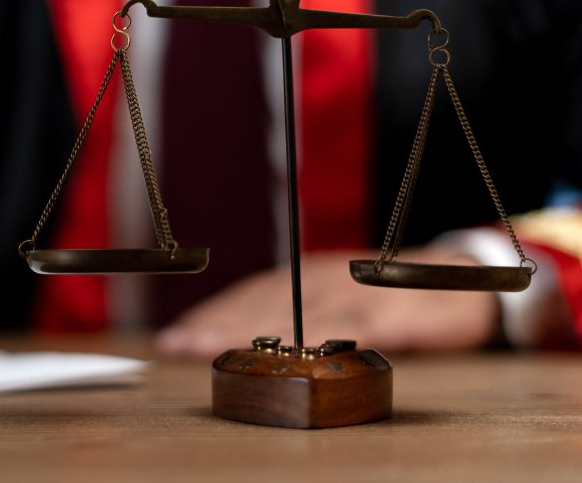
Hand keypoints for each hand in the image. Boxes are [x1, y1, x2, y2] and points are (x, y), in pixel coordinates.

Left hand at [156, 247, 499, 358]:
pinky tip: (308, 355)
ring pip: (304, 316)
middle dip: (219, 326)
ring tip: (224, 352)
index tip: (175, 337)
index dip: (212, 315)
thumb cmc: (382, 292)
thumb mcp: (331, 295)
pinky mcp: (400, 315)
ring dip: (262, 334)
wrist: (458, 276)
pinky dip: (335, 340)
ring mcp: (360, 296)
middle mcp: (325, 282)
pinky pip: (365, 329)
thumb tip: (238, 331)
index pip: (249, 295)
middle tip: (180, 346)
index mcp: (306, 277)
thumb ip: (292, 309)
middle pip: (265, 305)